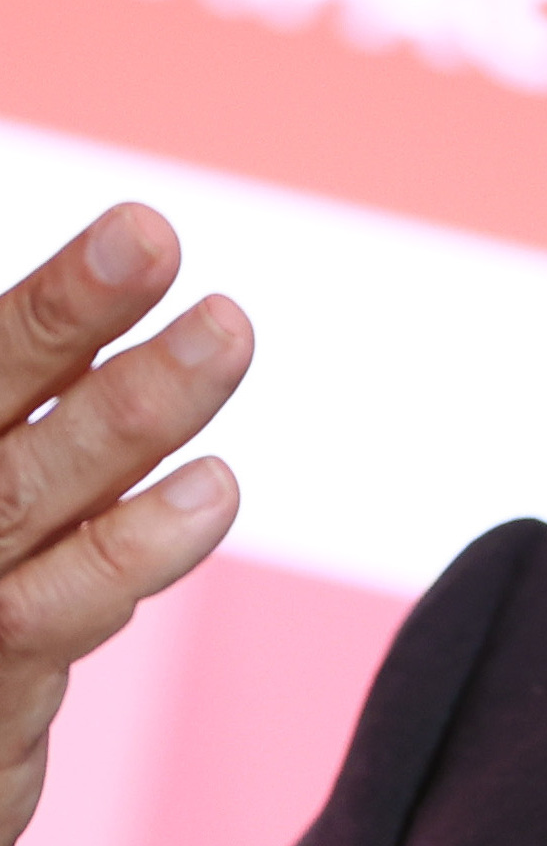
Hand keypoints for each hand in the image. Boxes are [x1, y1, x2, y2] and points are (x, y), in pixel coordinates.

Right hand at [0, 206, 250, 845]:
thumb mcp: (29, 541)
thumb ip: (51, 445)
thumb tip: (115, 340)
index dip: (58, 310)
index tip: (142, 230)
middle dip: (62, 315)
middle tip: (149, 232)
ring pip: (23, 494)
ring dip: (126, 413)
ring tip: (224, 329)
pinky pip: (42, 616)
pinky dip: (125, 549)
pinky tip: (210, 489)